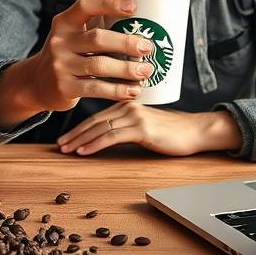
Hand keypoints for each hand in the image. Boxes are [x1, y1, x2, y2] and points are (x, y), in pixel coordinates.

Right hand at [27, 0, 155, 111]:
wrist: (37, 82)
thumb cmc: (67, 54)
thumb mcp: (74, 35)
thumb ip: (97, 27)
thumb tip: (140, 23)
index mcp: (65, 22)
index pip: (86, 6)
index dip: (109, 4)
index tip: (134, 7)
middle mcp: (60, 41)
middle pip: (98, 38)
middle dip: (126, 43)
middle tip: (147, 47)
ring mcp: (60, 65)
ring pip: (99, 65)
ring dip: (126, 69)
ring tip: (145, 71)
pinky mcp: (64, 88)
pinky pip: (96, 88)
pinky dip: (117, 90)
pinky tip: (132, 91)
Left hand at [56, 103, 242, 156]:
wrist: (197, 130)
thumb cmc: (174, 130)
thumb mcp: (146, 125)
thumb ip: (128, 126)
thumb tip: (110, 136)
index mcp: (127, 103)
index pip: (97, 116)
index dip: (78, 127)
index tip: (64, 138)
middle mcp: (128, 106)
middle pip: (94, 120)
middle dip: (74, 133)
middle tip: (58, 144)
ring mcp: (135, 116)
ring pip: (100, 128)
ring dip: (80, 140)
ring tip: (66, 149)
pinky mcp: (142, 128)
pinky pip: (112, 136)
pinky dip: (95, 144)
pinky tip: (84, 151)